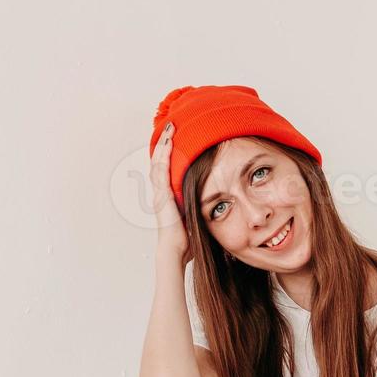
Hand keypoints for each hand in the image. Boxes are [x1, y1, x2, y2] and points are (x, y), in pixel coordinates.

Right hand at [149, 122, 190, 267]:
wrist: (176, 250)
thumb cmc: (187, 240)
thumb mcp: (196, 218)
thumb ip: (202, 208)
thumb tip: (218, 206)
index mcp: (169, 197)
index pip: (167, 169)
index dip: (169, 154)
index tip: (176, 139)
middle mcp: (162, 192)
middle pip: (160, 161)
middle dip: (165, 143)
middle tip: (171, 126)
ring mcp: (160, 192)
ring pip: (158, 161)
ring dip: (163, 143)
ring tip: (169, 128)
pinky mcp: (162, 194)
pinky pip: (161, 168)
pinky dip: (164, 153)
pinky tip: (168, 141)